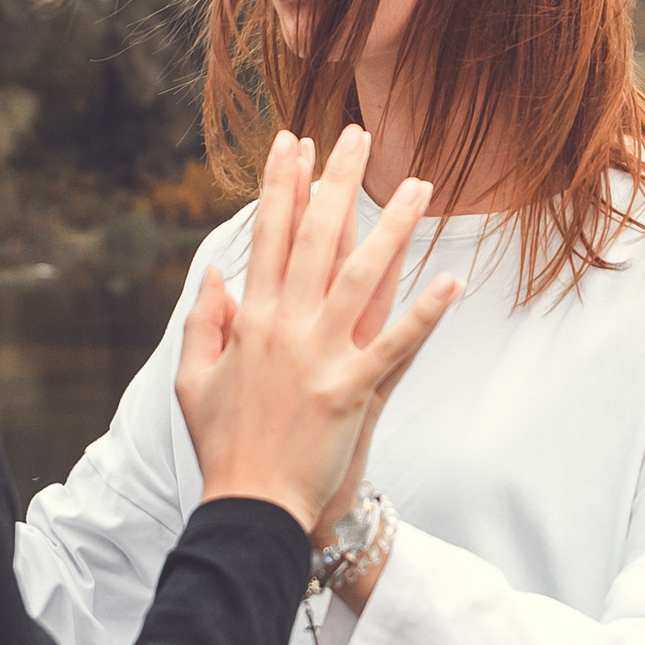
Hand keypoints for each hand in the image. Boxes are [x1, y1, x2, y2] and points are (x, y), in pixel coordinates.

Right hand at [176, 127, 459, 538]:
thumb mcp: (193, 380)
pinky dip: (424, 313)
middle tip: (358, 135)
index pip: (267, 236)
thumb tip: (216, 274)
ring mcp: (318, 359)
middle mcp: (284, 329)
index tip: (294, 141)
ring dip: (390, 228)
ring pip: (360, 278)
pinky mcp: (351, 393)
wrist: (249, 509)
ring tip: (417, 186)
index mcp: (249, 321)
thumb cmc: (223, 447)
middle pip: (314, 239)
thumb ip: (203, 323)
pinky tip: (452, 281)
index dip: (282, 184)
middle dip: (336, 182)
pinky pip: (394, 345)